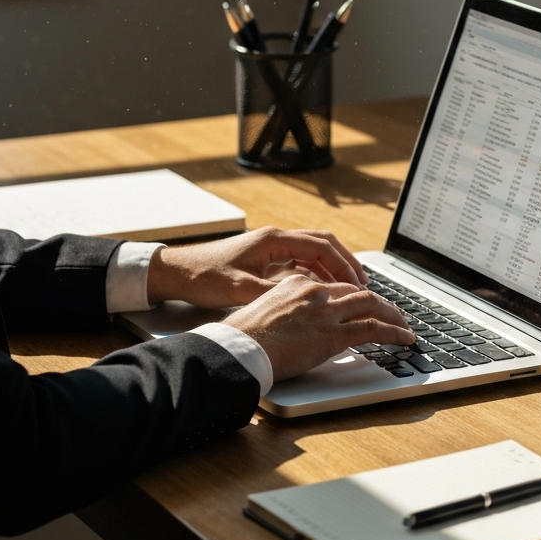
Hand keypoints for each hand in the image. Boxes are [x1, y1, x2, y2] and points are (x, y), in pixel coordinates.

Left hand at [146, 226, 367, 308]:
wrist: (177, 271)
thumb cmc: (204, 277)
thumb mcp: (240, 290)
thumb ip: (274, 293)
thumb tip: (306, 300)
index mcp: (273, 240)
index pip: (321, 246)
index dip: (343, 265)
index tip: (358, 283)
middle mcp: (276, 239)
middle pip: (323, 244)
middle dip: (346, 263)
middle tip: (363, 285)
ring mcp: (271, 247)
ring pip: (313, 252)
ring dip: (333, 268)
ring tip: (350, 288)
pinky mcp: (266, 258)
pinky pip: (300, 261)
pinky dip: (317, 273)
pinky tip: (323, 290)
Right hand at [224, 275, 415, 380]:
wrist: (237, 349)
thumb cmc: (241, 338)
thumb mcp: (262, 313)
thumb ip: (283, 313)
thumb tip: (292, 327)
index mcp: (296, 284)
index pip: (335, 286)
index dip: (354, 295)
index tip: (363, 304)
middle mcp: (315, 293)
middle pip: (358, 292)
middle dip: (380, 303)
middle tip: (392, 313)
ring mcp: (326, 312)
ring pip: (372, 306)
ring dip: (393, 316)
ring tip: (405, 327)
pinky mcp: (333, 335)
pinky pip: (374, 329)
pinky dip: (394, 332)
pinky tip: (405, 339)